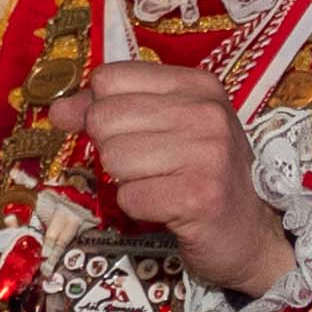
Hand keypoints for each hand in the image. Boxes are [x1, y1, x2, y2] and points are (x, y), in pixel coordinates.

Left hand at [69, 60, 290, 296]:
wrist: (251, 233)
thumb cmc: (205, 176)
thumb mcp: (168, 128)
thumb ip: (112, 110)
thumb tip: (59, 110)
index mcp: (199, 85)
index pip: (110, 78)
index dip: (101, 109)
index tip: (127, 132)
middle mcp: (207, 113)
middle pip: (104, 118)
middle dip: (114, 149)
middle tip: (151, 166)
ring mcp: (207, 154)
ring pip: (113, 159)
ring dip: (128, 181)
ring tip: (163, 186)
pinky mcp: (198, 196)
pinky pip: (128, 197)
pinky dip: (139, 208)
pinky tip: (169, 208)